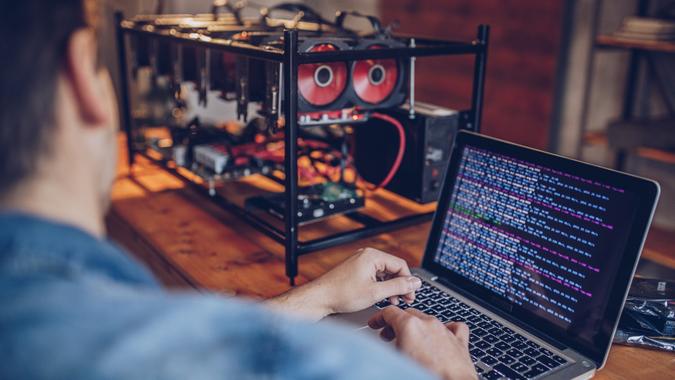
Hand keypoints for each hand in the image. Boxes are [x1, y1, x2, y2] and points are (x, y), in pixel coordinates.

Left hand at [265, 247, 420, 320]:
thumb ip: (398, 286)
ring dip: (390, 287)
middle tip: (404, 300)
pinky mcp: (356, 270)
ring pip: (384, 273)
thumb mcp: (375, 292)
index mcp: (372, 256)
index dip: (408, 282)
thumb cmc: (342, 294)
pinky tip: (381, 297)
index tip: (411, 296)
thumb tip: (415, 283)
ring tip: (392, 301)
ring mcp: (360, 262)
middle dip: (399, 285)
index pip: (400, 265)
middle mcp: (366, 255)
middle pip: (393, 268)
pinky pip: (374, 275)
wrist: (319, 298)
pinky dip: (380, 286)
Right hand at [368, 307, 476, 379]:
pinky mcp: (459, 341)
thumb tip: (386, 345)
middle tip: (389, 336)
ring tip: (412, 342)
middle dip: (396, 323)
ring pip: (428, 319)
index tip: (376, 324)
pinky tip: (442, 337)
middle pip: (408, 314)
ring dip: (417, 327)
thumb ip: (390, 345)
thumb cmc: (424, 376)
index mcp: (409, 325)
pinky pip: (453, 327)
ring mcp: (445, 330)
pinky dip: (446, 329)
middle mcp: (428, 323)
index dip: (379, 318)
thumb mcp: (396, 359)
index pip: (389, 312)